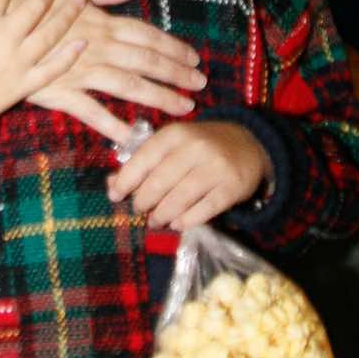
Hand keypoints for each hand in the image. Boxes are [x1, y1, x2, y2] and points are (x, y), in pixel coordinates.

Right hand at [27, 0, 205, 145]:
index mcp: (100, 21)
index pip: (146, 35)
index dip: (173, 46)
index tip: (194, 58)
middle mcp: (96, 46)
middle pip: (146, 61)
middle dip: (177, 73)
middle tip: (201, 85)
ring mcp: (78, 70)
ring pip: (128, 85)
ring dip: (158, 96)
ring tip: (183, 108)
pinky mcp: (57, 90)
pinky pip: (91, 111)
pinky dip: (112, 124)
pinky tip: (133, 135)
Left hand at [106, 120, 269, 229]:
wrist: (247, 144)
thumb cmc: (199, 147)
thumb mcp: (172, 145)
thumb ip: (142, 162)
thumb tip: (111, 186)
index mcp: (175, 133)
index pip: (143, 159)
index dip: (125, 180)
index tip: (115, 196)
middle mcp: (195, 147)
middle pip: (159, 182)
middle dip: (143, 201)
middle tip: (139, 210)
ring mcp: (216, 167)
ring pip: (180, 198)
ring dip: (162, 215)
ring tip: (155, 220)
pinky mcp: (232, 187)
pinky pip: (204, 210)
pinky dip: (187, 220)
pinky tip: (178, 223)